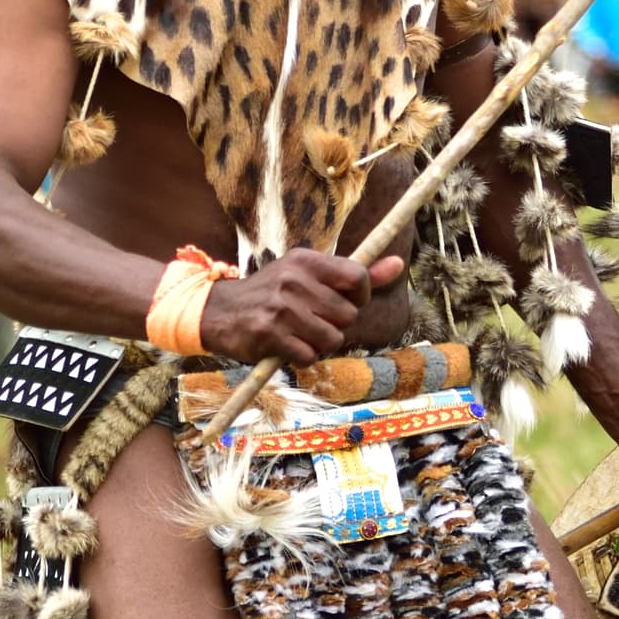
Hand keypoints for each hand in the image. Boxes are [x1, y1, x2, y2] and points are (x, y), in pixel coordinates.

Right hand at [196, 251, 402, 368]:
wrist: (218, 312)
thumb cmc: (272, 294)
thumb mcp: (308, 276)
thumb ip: (355, 274)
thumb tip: (400, 264)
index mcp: (306, 260)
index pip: (358, 276)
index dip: (359, 297)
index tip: (343, 303)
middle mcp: (294, 279)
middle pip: (348, 315)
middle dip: (335, 325)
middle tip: (310, 321)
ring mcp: (281, 307)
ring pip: (332, 339)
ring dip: (319, 344)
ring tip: (298, 334)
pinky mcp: (270, 334)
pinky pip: (309, 356)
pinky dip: (301, 357)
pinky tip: (285, 346)